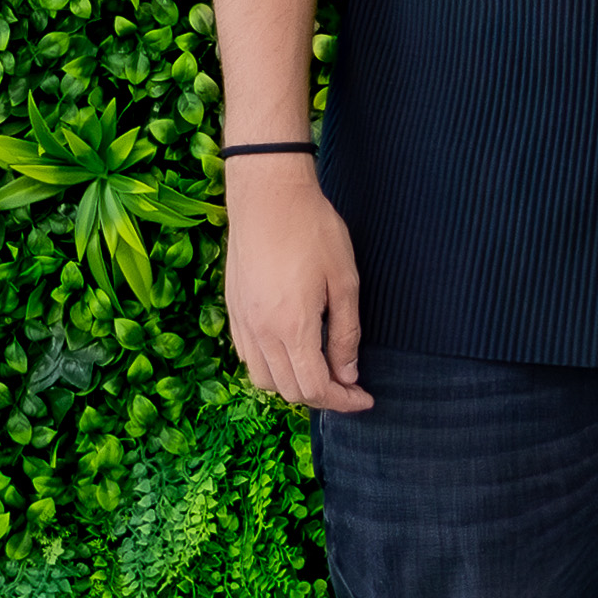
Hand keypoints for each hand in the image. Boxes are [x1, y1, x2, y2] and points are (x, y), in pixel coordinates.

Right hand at [225, 163, 370, 411]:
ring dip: (294, 384)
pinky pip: (249, 357)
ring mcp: (242, 323)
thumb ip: (346, 333)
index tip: (365, 399)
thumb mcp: (345, 281)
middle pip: (288, 391)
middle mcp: (260, 333)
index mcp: (292, 327)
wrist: (268, 196)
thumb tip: (349, 374)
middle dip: (322, 396)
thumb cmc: (313, 231)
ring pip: (264, 380)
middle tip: (350, 384)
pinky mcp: (232, 311)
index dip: (344, 401)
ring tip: (322, 369)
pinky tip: (293, 350)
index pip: (315, 388)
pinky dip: (272, 367)